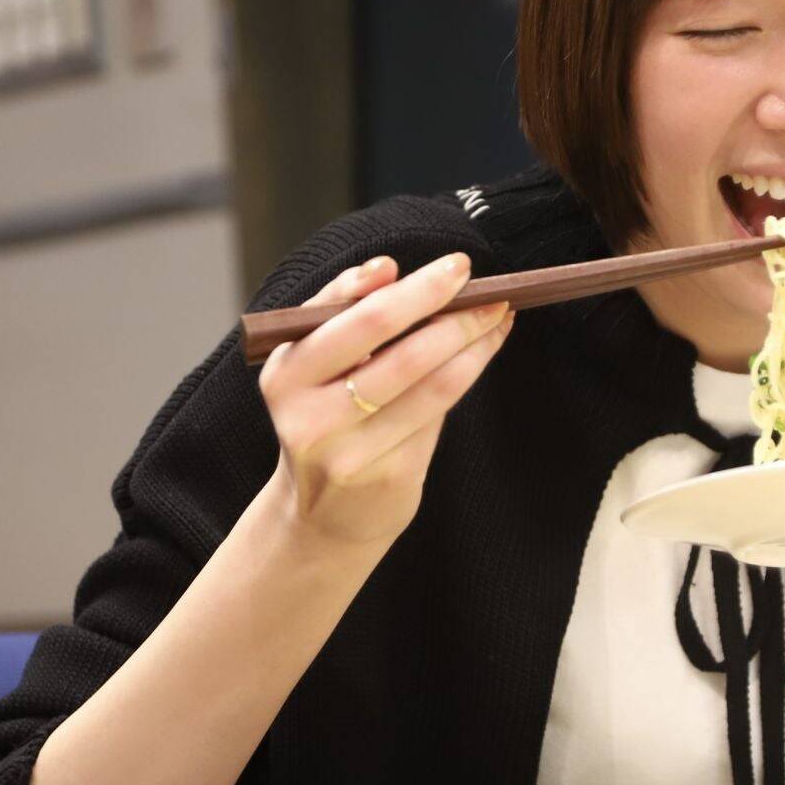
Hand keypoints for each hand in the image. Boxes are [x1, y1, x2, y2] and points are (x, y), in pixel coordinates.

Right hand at [257, 252, 512, 551]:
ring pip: (427, 382)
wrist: (321, 516)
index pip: (352, 319)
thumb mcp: (313, 367)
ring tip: (498, 315)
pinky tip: (485, 350)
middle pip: (394, 350)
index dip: (410, 290)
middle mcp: (309, 416)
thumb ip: (344, 315)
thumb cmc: (325, 423)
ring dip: (472, 341)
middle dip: (449, 311)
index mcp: (285, 374)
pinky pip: (439, 413)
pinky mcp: (386, 477)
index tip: (454, 267)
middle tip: (487, 287)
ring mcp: (348, 452)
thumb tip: (388, 270)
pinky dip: (469, 372)